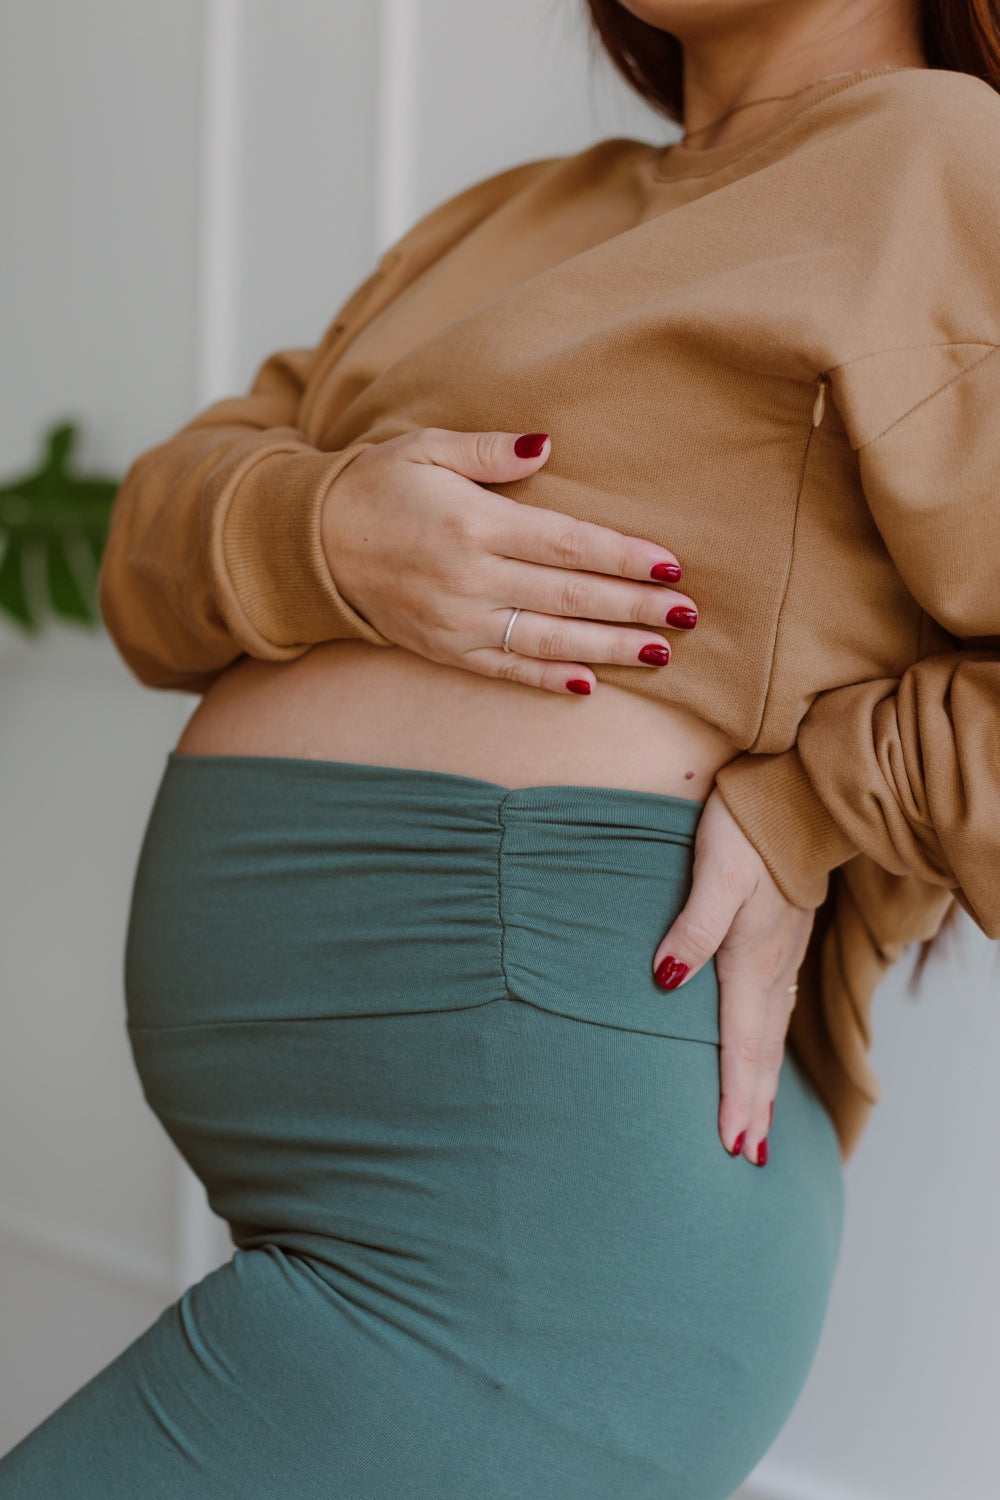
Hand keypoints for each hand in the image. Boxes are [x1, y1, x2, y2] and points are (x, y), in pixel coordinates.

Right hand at [320, 428, 698, 693]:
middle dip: (634, 605)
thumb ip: (488, 450)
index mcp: (473, 523)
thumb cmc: (376, 485)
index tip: (671, 565)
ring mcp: (456, 621)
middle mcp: (469, 578)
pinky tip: (589, 686)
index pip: (566, 543)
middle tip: (689, 614)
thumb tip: (546, 445)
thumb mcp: (425, 447)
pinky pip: (504, 671)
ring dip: (608, 647)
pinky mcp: (442, 650)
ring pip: (547, 640)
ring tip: (661, 652)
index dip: (623, 556)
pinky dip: (546, 681)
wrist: (310, 543)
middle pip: (569, 595)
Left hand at [651, 789, 815, 1165]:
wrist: (797, 797)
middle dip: (755, 1106)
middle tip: (749, 1156)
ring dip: (765, 1082)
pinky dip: (770, 1044)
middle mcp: (772, 967)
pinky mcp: (784, 938)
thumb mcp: (714, 871)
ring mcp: (783, 954)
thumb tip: (666, 979)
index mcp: (751, 960)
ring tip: (759, 1123)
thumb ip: (692, 927)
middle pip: (762, 1051)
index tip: (734, 1146)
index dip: (736, 1096)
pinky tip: (765, 1048)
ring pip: (772, 1032)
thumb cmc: (747, 830)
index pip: (741, 1044)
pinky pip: (777, 1007)